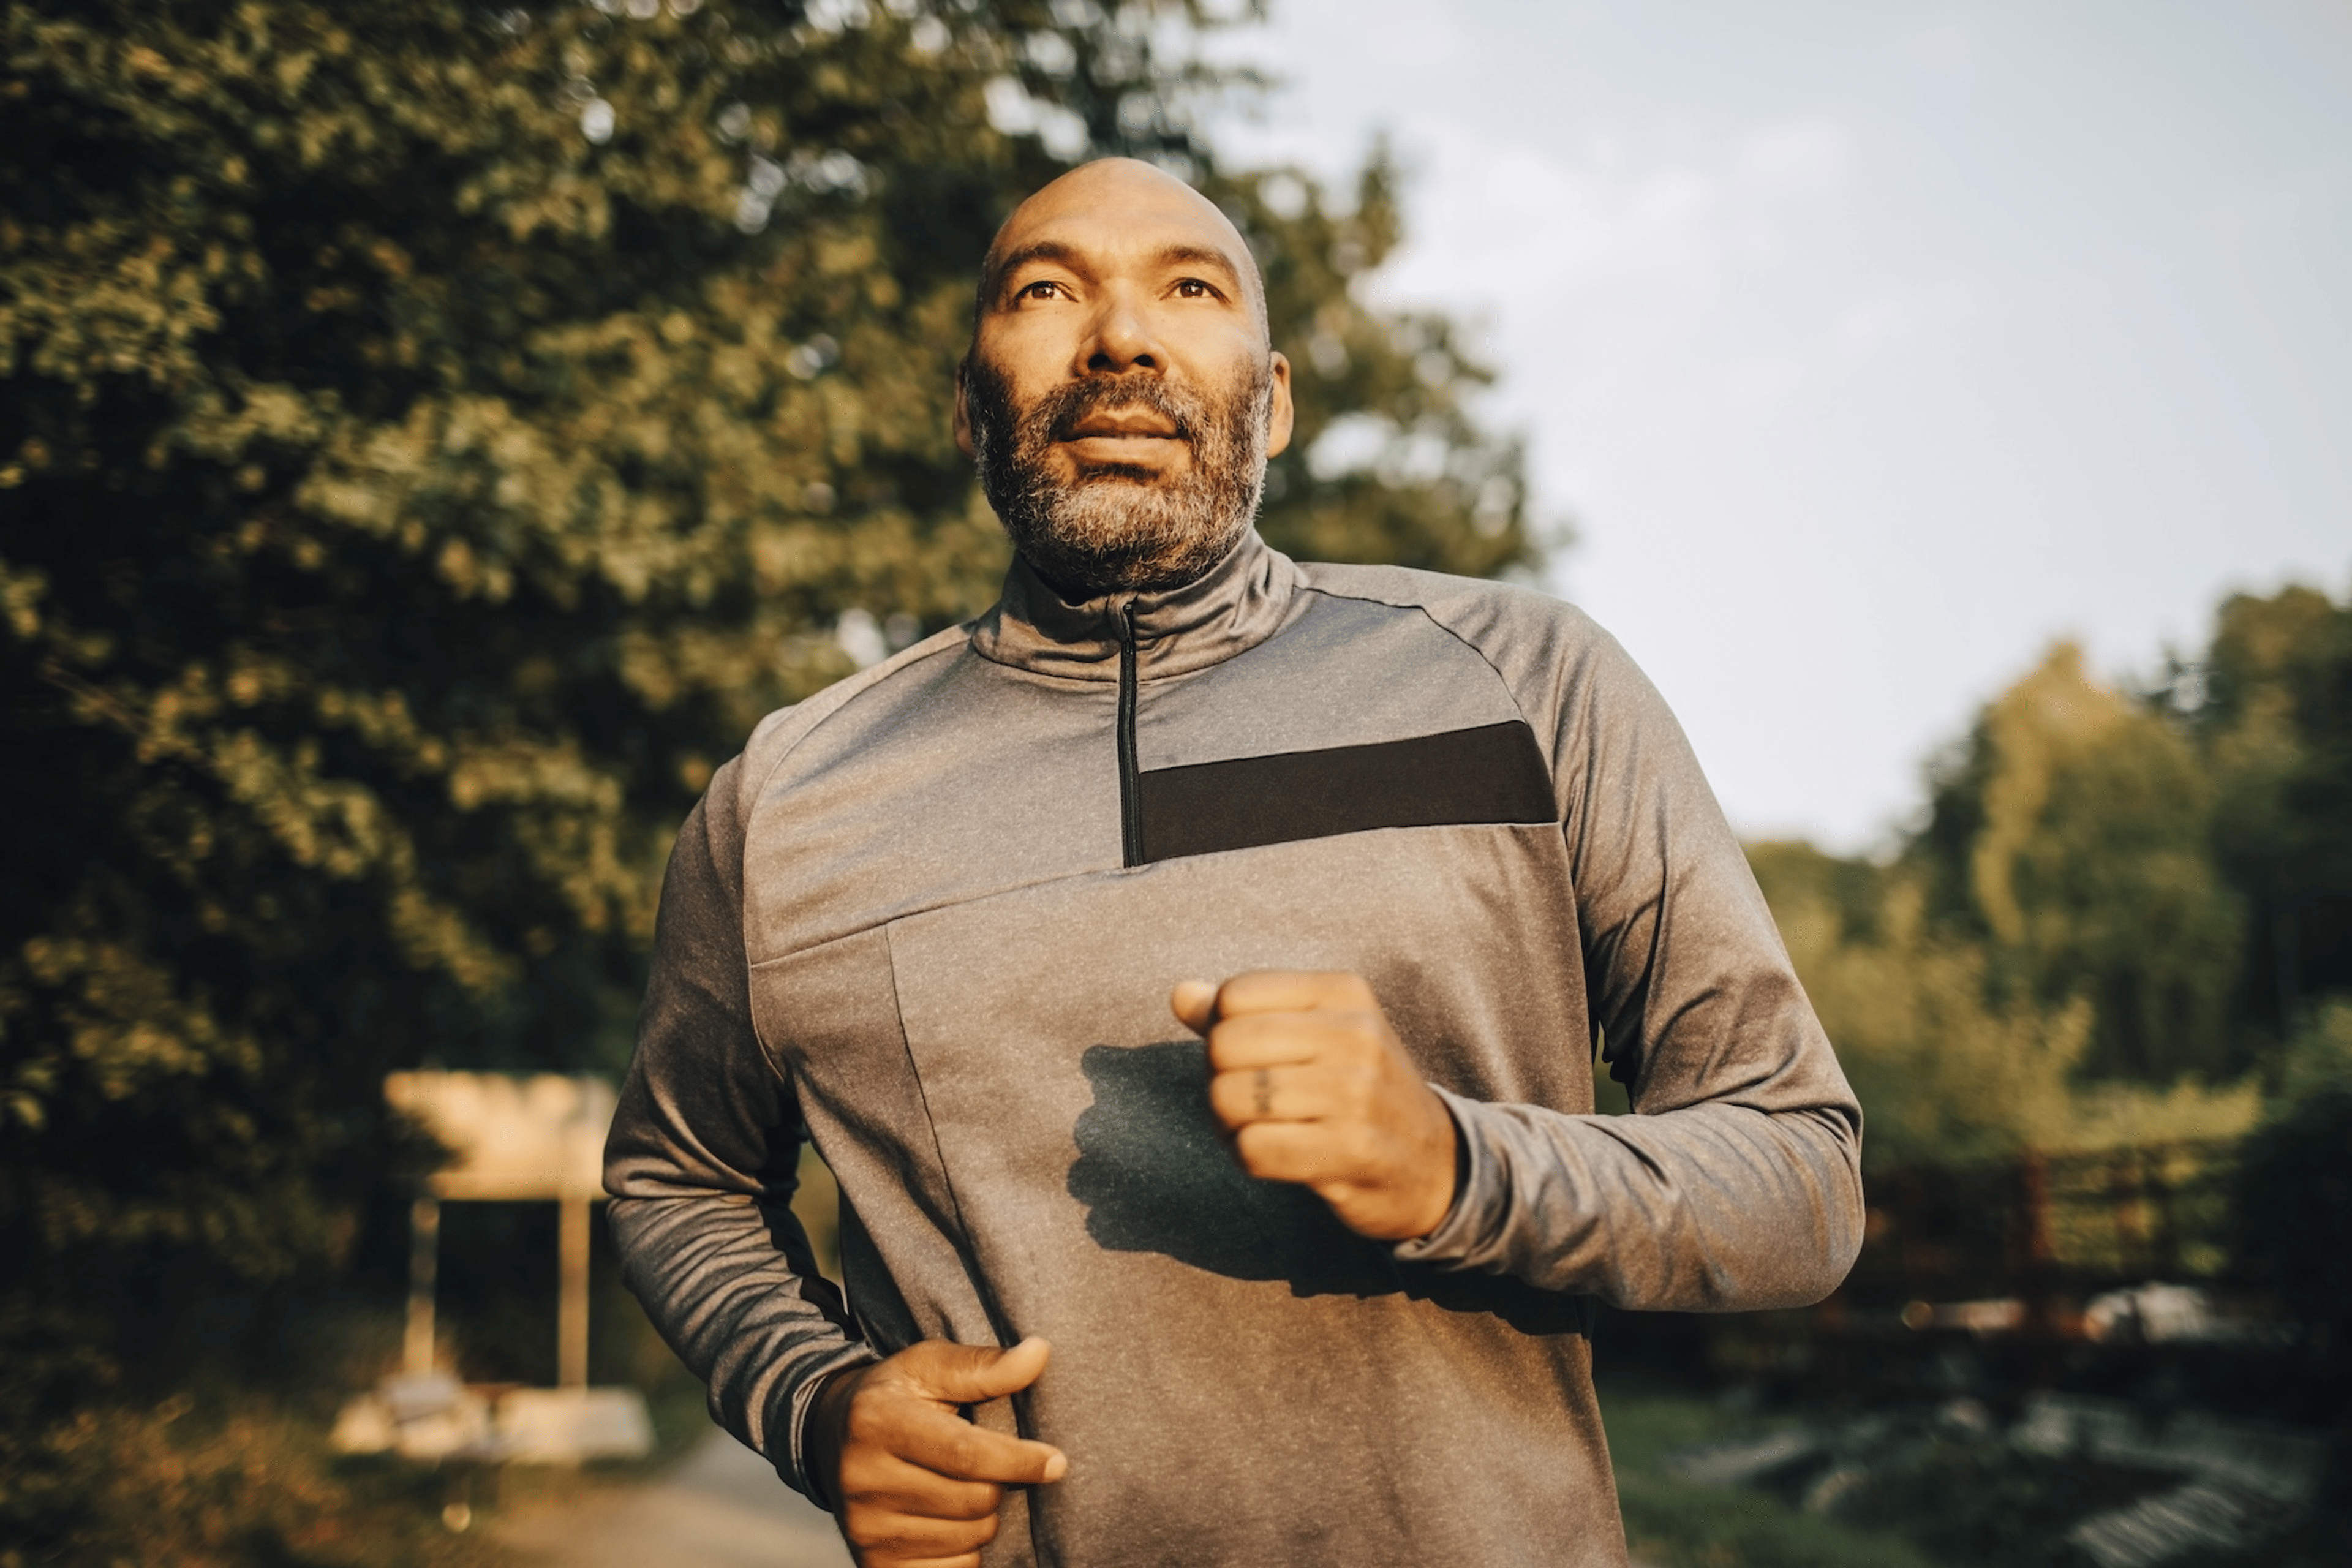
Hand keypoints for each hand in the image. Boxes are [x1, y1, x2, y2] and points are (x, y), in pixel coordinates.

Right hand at [804, 1336, 1066, 1567]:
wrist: (828, 1440)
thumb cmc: (897, 1397)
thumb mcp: (929, 1366)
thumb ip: (983, 1365)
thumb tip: (1040, 1354)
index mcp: (877, 1421)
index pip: (964, 1453)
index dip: (1018, 1461)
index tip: (1057, 1462)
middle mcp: (863, 1479)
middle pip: (973, 1501)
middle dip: (1000, 1484)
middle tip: (990, 1465)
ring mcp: (865, 1528)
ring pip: (968, 1538)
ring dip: (984, 1516)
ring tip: (964, 1487)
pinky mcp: (874, 1564)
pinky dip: (966, 1549)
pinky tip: (949, 1519)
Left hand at [1172, 971, 1459, 1241]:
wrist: (1436, 1165)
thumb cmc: (1359, 1092)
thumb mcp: (1317, 1034)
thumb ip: (1246, 1012)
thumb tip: (1180, 994)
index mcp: (1344, 992)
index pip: (1235, 995)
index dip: (1221, 1032)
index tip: (1252, 1060)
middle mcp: (1356, 1033)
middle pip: (1224, 1046)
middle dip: (1219, 1081)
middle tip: (1250, 1105)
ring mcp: (1357, 1093)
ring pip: (1231, 1099)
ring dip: (1229, 1126)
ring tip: (1262, 1131)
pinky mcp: (1352, 1151)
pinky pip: (1253, 1149)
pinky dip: (1247, 1158)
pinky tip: (1276, 1158)